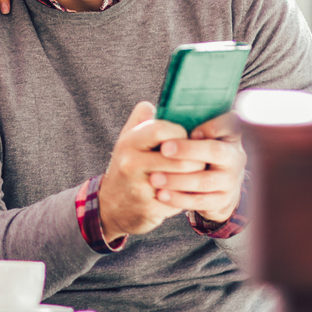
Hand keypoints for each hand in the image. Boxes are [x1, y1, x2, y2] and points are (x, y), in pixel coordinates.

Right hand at [99, 101, 204, 237]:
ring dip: (195, 177)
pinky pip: (179, 198)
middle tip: (198, 160)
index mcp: (129, 142)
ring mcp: (139, 187)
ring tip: (195, 174)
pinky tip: (183, 192)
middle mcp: (130, 163)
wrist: (112, 206)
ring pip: (183, 178)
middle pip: (178, 157)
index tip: (186, 138)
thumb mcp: (128, 140)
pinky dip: (186, 196)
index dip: (180, 133)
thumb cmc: (128, 167)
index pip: (162, 129)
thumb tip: (156, 104)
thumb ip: (141, 118)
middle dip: (195, 159)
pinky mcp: (149, 208)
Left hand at [147, 111, 245, 224]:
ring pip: (205, 180)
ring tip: (154, 178)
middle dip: (189, 150)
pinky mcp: (222, 200)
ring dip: (177, 179)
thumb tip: (150, 109)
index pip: (231, 123)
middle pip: (216, 151)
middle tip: (164, 149)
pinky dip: (179, 198)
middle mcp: (234, 156)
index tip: (192, 130)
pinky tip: (161, 194)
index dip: (213, 126)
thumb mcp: (197, 138)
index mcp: (229, 136)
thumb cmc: (198, 154)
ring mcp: (230, 180)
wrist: (216, 189)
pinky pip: (200, 201)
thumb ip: (182, 123)